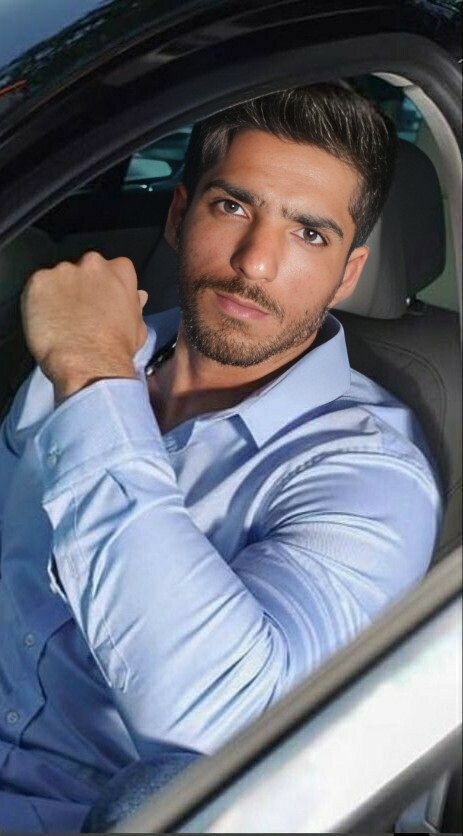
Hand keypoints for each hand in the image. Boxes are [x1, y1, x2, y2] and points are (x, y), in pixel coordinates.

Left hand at [21, 251, 148, 400]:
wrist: (89, 364)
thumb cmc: (118, 348)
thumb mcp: (138, 326)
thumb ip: (134, 305)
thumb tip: (139, 296)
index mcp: (120, 270)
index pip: (114, 268)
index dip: (105, 287)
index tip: (101, 302)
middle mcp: (92, 263)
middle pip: (84, 270)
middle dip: (81, 286)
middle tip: (79, 312)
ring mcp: (63, 271)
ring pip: (58, 279)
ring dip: (58, 295)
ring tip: (61, 321)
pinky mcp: (39, 282)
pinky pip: (36, 290)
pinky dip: (38, 303)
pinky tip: (46, 323)